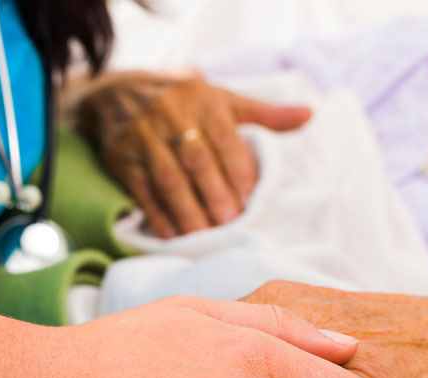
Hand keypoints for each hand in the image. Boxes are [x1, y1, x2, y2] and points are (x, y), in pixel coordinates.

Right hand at [76, 71, 311, 236]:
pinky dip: (157, 215)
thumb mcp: (222, 99)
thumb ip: (264, 113)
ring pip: (168, 178)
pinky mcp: (121, 157)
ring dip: (187, 211)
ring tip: (204, 236)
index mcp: (202, 100)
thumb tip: (309, 115)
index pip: (225, 138)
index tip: (250, 198)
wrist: (117, 92)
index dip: (238, 169)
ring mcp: (143, 136)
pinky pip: (141, 190)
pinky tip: (173, 235)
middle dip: (215, 195)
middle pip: (197, 161)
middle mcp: (171, 114)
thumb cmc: (183, 99)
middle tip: (231, 224)